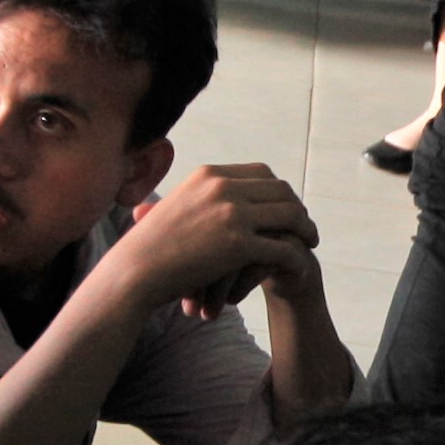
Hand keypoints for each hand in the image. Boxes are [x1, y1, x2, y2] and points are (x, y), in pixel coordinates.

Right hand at [114, 159, 320, 308]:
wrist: (135, 271)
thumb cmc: (149, 247)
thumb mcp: (173, 207)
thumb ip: (199, 199)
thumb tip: (212, 199)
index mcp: (209, 174)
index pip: (262, 172)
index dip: (279, 191)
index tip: (285, 209)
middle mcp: (222, 186)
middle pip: (281, 191)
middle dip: (297, 209)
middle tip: (305, 228)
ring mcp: (232, 213)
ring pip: (290, 215)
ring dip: (305, 230)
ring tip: (309, 244)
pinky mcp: (238, 244)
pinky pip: (283, 248)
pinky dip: (295, 258)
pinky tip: (297, 268)